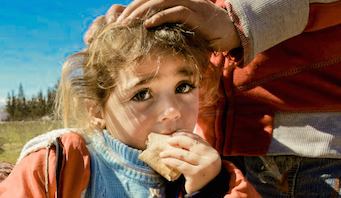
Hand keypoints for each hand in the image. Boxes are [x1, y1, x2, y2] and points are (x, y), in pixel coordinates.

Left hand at [85, 1, 240, 51]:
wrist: (231, 32)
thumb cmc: (203, 33)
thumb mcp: (178, 30)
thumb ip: (163, 30)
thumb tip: (142, 42)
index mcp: (173, 1)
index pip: (146, 0)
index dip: (131, 9)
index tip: (117, 23)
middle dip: (131, 10)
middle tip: (117, 25)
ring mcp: (189, 4)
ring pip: (160, 1)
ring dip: (141, 12)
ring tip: (127, 24)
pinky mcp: (198, 14)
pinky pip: (176, 11)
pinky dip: (160, 16)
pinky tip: (147, 25)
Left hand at [159, 130, 221, 193]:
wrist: (205, 192)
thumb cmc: (200, 173)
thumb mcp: (201, 160)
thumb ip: (194, 150)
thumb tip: (177, 135)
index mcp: (212, 152)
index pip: (197, 139)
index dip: (185, 134)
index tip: (175, 134)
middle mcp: (211, 157)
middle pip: (192, 144)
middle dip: (178, 140)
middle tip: (168, 141)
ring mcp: (204, 166)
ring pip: (184, 154)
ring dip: (171, 152)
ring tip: (162, 153)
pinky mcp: (196, 174)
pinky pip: (181, 165)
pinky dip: (171, 161)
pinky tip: (165, 161)